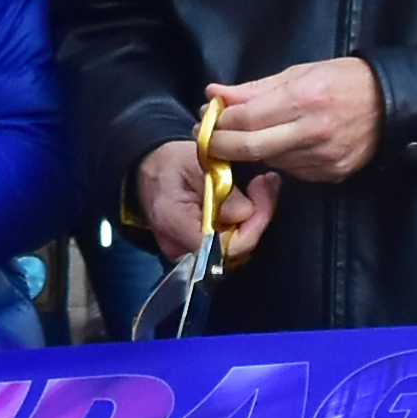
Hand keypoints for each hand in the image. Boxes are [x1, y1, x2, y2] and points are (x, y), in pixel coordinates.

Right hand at [136, 139, 277, 262]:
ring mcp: (189, 255)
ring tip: (261, 188)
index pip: (219, 247)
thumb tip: (247, 212)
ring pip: (235, 251)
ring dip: (254, 222)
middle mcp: (179, 248)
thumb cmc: (170, 163)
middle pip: (232, 251)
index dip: (249, 228)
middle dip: (257, 220)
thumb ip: (219, 187)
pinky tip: (252, 202)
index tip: (262, 196)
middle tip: (267, 185)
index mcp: (173, 222)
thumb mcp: (195, 162)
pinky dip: (244, 226)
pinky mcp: (199, 253)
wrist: (149, 172)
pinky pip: (229, 247)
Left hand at [206, 56, 384, 181]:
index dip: (220, 121)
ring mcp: (323, 158)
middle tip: (208, 139)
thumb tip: (215, 94)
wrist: (392, 104)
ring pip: (270, 161)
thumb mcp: (300, 73)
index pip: (246, 119)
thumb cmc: (344, 80)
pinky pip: (292, 170)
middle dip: (222, 145)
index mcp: (305, 99)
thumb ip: (255, 89)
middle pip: (251, 148)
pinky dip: (280, 158)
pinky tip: (284, 144)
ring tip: (249, 135)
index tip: (206, 117)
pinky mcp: (331, 174)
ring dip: (252, 151)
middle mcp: (313, 132)